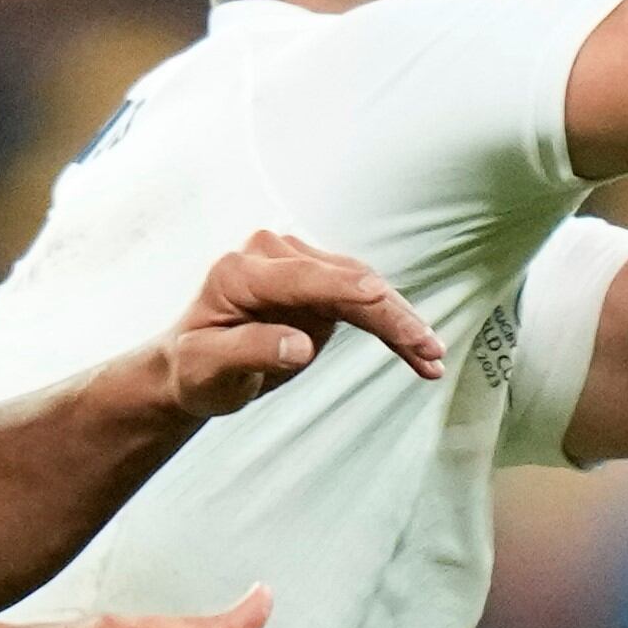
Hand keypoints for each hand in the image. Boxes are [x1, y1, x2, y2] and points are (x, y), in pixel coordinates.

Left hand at [156, 232, 445, 415]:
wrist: (194, 366)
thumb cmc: (195, 369)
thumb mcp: (208, 370)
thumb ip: (248, 353)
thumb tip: (298, 346)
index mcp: (239, 272)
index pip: (304, 277)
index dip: (346, 291)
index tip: (383, 301)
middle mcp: (272, 256)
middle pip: (344, 280)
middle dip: (389, 315)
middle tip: (426, 348)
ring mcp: (299, 266)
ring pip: (364, 288)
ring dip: (400, 322)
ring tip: (432, 357)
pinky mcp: (320, 285)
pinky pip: (365, 303)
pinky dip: (392, 328)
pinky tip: (419, 354)